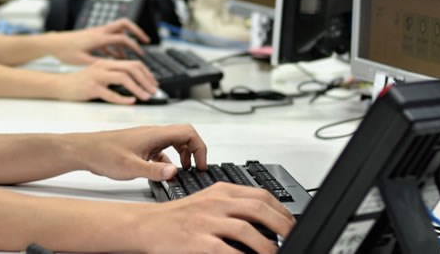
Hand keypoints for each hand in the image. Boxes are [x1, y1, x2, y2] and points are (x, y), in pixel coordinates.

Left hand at [49, 18, 151, 63]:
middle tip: (145, 41)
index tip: (142, 54)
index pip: (122, 38)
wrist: (53, 43)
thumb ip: (99, 63)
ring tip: (131, 54)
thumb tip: (112, 69)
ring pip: (117, 30)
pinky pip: (109, 38)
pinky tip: (116, 57)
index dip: (134, 46)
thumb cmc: (65, 51)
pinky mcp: (93, 36)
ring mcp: (96, 32)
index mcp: (98, 38)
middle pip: (124, 24)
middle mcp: (99, 31)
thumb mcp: (82, 61)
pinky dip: (115, 45)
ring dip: (126, 41)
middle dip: (137, 31)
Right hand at [55, 59, 157, 104]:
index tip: (153, 83)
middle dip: (146, 79)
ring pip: (124, 78)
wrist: (59, 85)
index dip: (147, 73)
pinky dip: (123, 98)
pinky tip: (131, 102)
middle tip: (154, 90)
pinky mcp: (91, 88)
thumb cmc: (79, 82)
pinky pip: (111, 94)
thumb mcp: (98, 74)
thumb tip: (133, 83)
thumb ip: (113, 75)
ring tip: (146, 97)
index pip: (133, 63)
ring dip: (138, 88)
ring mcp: (97, 77)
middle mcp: (103, 66)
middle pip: (131, 68)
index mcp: (106, 63)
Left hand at [70, 124, 207, 180]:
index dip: (200, 147)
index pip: (188, 132)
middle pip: (183, 137)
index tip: (200, 165)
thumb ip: (154, 170)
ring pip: (172, 144)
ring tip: (180, 173)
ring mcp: (146, 140)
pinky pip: (160, 152)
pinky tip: (161, 174)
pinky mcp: (139, 147)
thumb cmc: (103, 154)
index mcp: (154, 134)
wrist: (84, 151)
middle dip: (193, 153)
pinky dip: (166, 162)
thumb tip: (175, 172)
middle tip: (195, 170)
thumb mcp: (130, 167)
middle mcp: (152, 135)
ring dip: (181, 157)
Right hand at [138, 184, 294, 253]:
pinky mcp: (198, 242)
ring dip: (267, 247)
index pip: (261, 195)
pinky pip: (228, 251)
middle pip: (259, 209)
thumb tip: (266, 221)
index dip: (282, 211)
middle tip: (293, 239)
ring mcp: (206, 222)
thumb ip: (233, 207)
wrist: (147, 225)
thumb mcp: (207, 202)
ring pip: (247, 230)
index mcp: (220, 191)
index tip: (292, 223)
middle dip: (283, 226)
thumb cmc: (178, 217)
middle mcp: (215, 203)